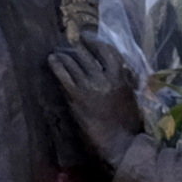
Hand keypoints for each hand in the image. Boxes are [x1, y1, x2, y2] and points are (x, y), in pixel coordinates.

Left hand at [49, 35, 142, 173]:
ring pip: (74, 62)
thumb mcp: (129, 97)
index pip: (107, 51)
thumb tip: (115, 72)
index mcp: (120, 77)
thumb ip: (121, 82)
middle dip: (76, 48)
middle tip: (67, 45)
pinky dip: (57, 66)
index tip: (86, 38)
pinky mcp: (77, 96)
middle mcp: (105, 77)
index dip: (95, 42)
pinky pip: (64, 75)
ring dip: (64, 55)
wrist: (120, 143)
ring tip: (57, 53)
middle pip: (87, 55)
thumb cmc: (128, 125)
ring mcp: (90, 85)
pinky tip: (51, 60)